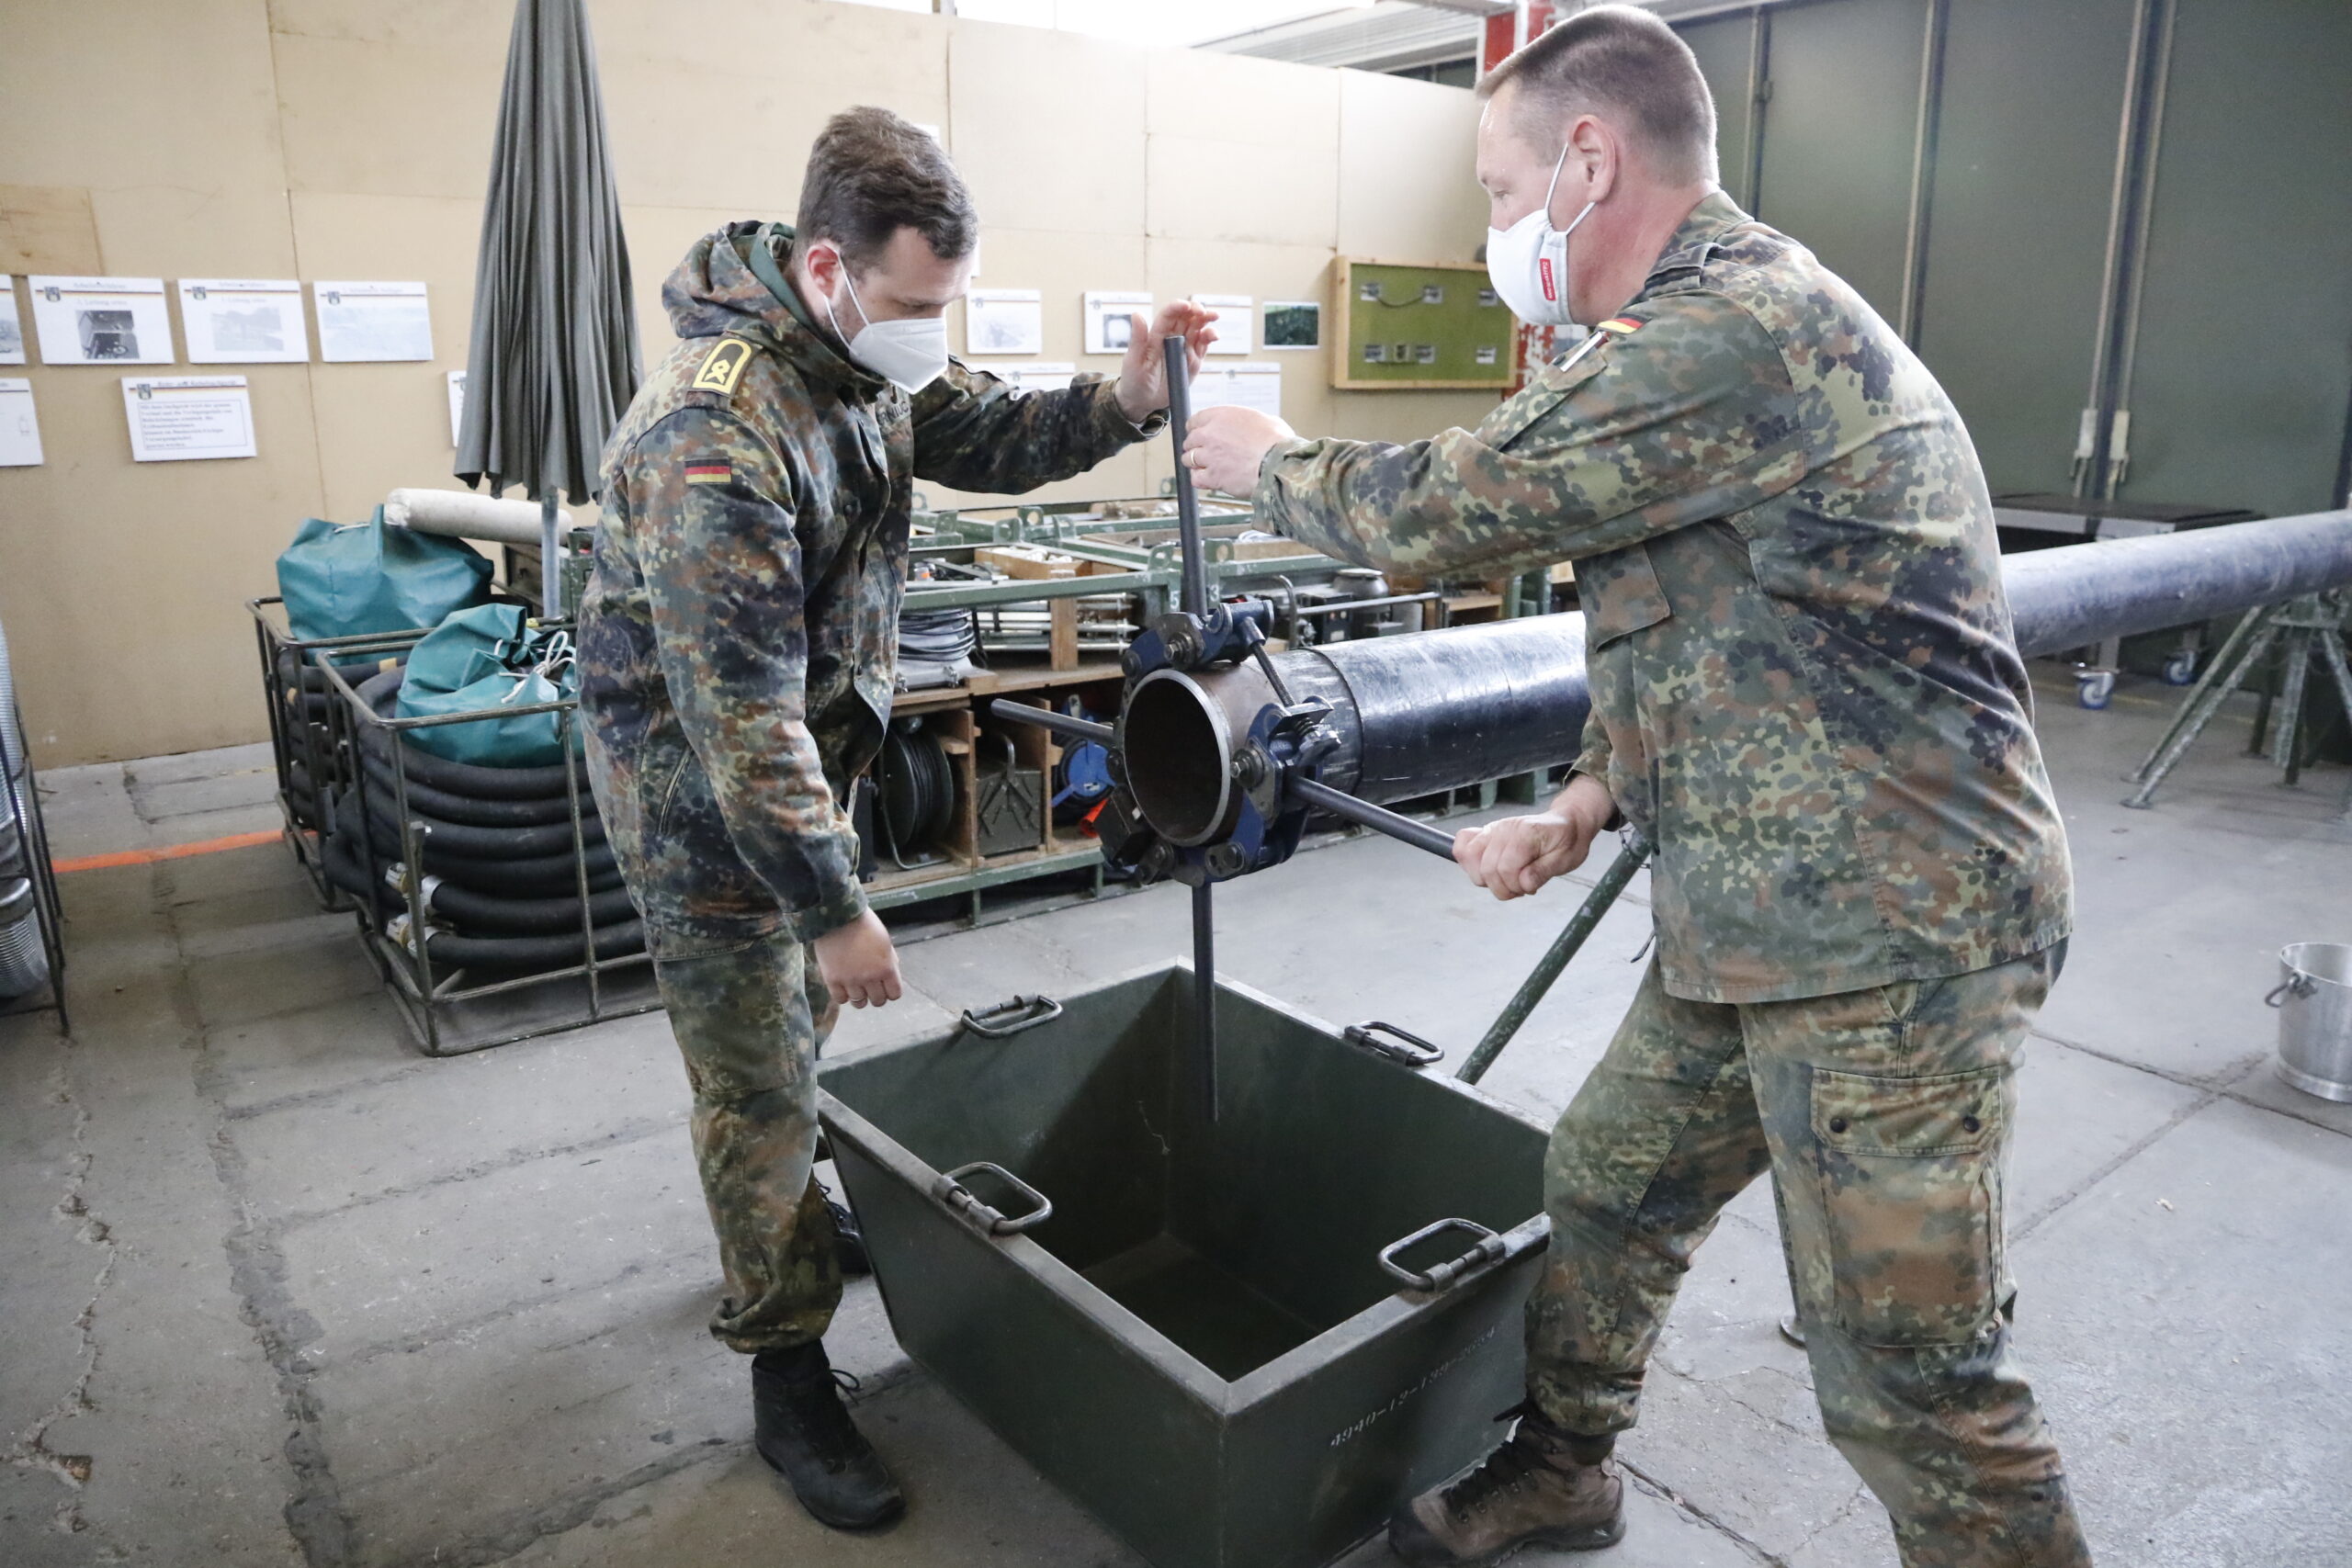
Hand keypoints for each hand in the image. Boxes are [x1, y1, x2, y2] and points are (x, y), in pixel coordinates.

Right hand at [811, 911, 902, 1008]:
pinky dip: (843, 995)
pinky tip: (843, 985)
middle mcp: (870, 977)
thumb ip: (889, 960)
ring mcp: (850, 980)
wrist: (838, 916)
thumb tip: (892, 973)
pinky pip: (841, 999)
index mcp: (886, 968)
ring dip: (859, 996)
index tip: (885, 985)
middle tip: (870, 986)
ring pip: (859, 1003)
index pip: (895, 994)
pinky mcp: (832, 980)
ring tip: (855, 985)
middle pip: (878, 1001)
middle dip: (876, 994)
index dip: (890, 991)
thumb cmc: (864, 924)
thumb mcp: (884, 941)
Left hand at [1115, 299, 1219, 424]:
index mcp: (1156, 334)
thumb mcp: (1134, 360)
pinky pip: (1203, 345)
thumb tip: (1136, 314)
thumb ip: (1137, 338)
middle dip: (1196, 310)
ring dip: (1207, 320)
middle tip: (1203, 311)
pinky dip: (1210, 338)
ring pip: (1198, 328)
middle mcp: (1172, 337)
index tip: (1185, 305)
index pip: (1168, 315)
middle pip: (1186, 317)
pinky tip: (1214, 335)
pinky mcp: (1194, 360)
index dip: (1177, 307)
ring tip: (1214, 316)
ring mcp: (1184, 348)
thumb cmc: (1134, 380)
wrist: (1144, 401)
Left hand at [1184, 405, 1295, 495]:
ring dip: (1196, 463)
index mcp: (1222, 416)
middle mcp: (1211, 434)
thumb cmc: (1278, 443)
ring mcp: (1209, 456)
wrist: (1279, 464)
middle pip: (1190, 440)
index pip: (1195, 420)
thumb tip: (1254, 426)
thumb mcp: (1266, 420)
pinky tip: (1208, 479)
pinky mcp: (1212, 476)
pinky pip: (1195, 478)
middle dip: (1196, 447)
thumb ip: (1250, 422)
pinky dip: (1200, 480)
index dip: (1196, 429)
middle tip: (1205, 452)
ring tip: (1206, 467)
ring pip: (1189, 459)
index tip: (1199, 435)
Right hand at [1452, 774, 1616, 901]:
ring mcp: (1493, 829)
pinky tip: (1485, 868)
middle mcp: (1505, 829)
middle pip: (1486, 868)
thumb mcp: (1566, 860)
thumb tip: (1524, 884)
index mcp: (1526, 834)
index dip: (1514, 886)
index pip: (1505, 868)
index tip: (1528, 889)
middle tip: (1519, 889)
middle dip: (1501, 888)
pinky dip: (1467, 861)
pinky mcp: (1486, 832)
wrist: (1567, 823)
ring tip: (1503, 880)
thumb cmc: (1567, 841)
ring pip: (1468, 858)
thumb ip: (1543, 872)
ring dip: (1483, 878)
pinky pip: (1462, 844)